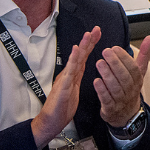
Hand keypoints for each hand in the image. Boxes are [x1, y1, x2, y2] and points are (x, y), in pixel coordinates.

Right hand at [31, 29, 97, 145]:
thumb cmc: (63, 106)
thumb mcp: (73, 88)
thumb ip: (76, 76)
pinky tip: (76, 52)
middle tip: (96, 28)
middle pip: (79, 55)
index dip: (90, 44)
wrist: (52, 120)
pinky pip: (69, 73)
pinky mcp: (63, 87)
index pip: (84, 57)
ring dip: (81, 47)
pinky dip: (73, 61)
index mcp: (73, 74)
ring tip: (87, 35)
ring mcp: (65, 80)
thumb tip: (81, 66)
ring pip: (74, 61)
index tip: (98, 32)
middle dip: (88, 41)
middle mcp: (69, 74)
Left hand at [93, 35, 149, 127]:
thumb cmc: (130, 88)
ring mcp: (121, 100)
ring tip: (99, 63)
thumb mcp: (139, 72)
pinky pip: (107, 99)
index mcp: (137, 80)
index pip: (133, 67)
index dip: (124, 58)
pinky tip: (96, 81)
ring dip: (107, 74)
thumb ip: (144, 54)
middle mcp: (131, 90)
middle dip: (115, 63)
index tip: (114, 48)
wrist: (126, 114)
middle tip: (105, 52)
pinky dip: (102, 90)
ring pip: (115, 87)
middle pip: (124, 76)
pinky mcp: (111, 108)